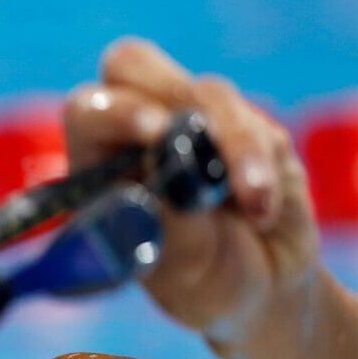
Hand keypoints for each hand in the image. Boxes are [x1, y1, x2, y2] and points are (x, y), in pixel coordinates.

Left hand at [63, 38, 323, 358]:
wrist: (267, 294)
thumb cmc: (206, 289)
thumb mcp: (187, 279)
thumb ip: (176, 233)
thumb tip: (168, 180)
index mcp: (100, 167)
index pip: (90, 110)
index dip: (117, 110)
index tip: (155, 133)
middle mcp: (138, 135)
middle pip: (133, 64)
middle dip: (170, 90)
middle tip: (202, 133)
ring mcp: (192, 124)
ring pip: (207, 93)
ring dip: (235, 146)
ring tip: (256, 209)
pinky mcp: (245, 128)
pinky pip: (255, 121)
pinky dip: (262, 162)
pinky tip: (265, 213)